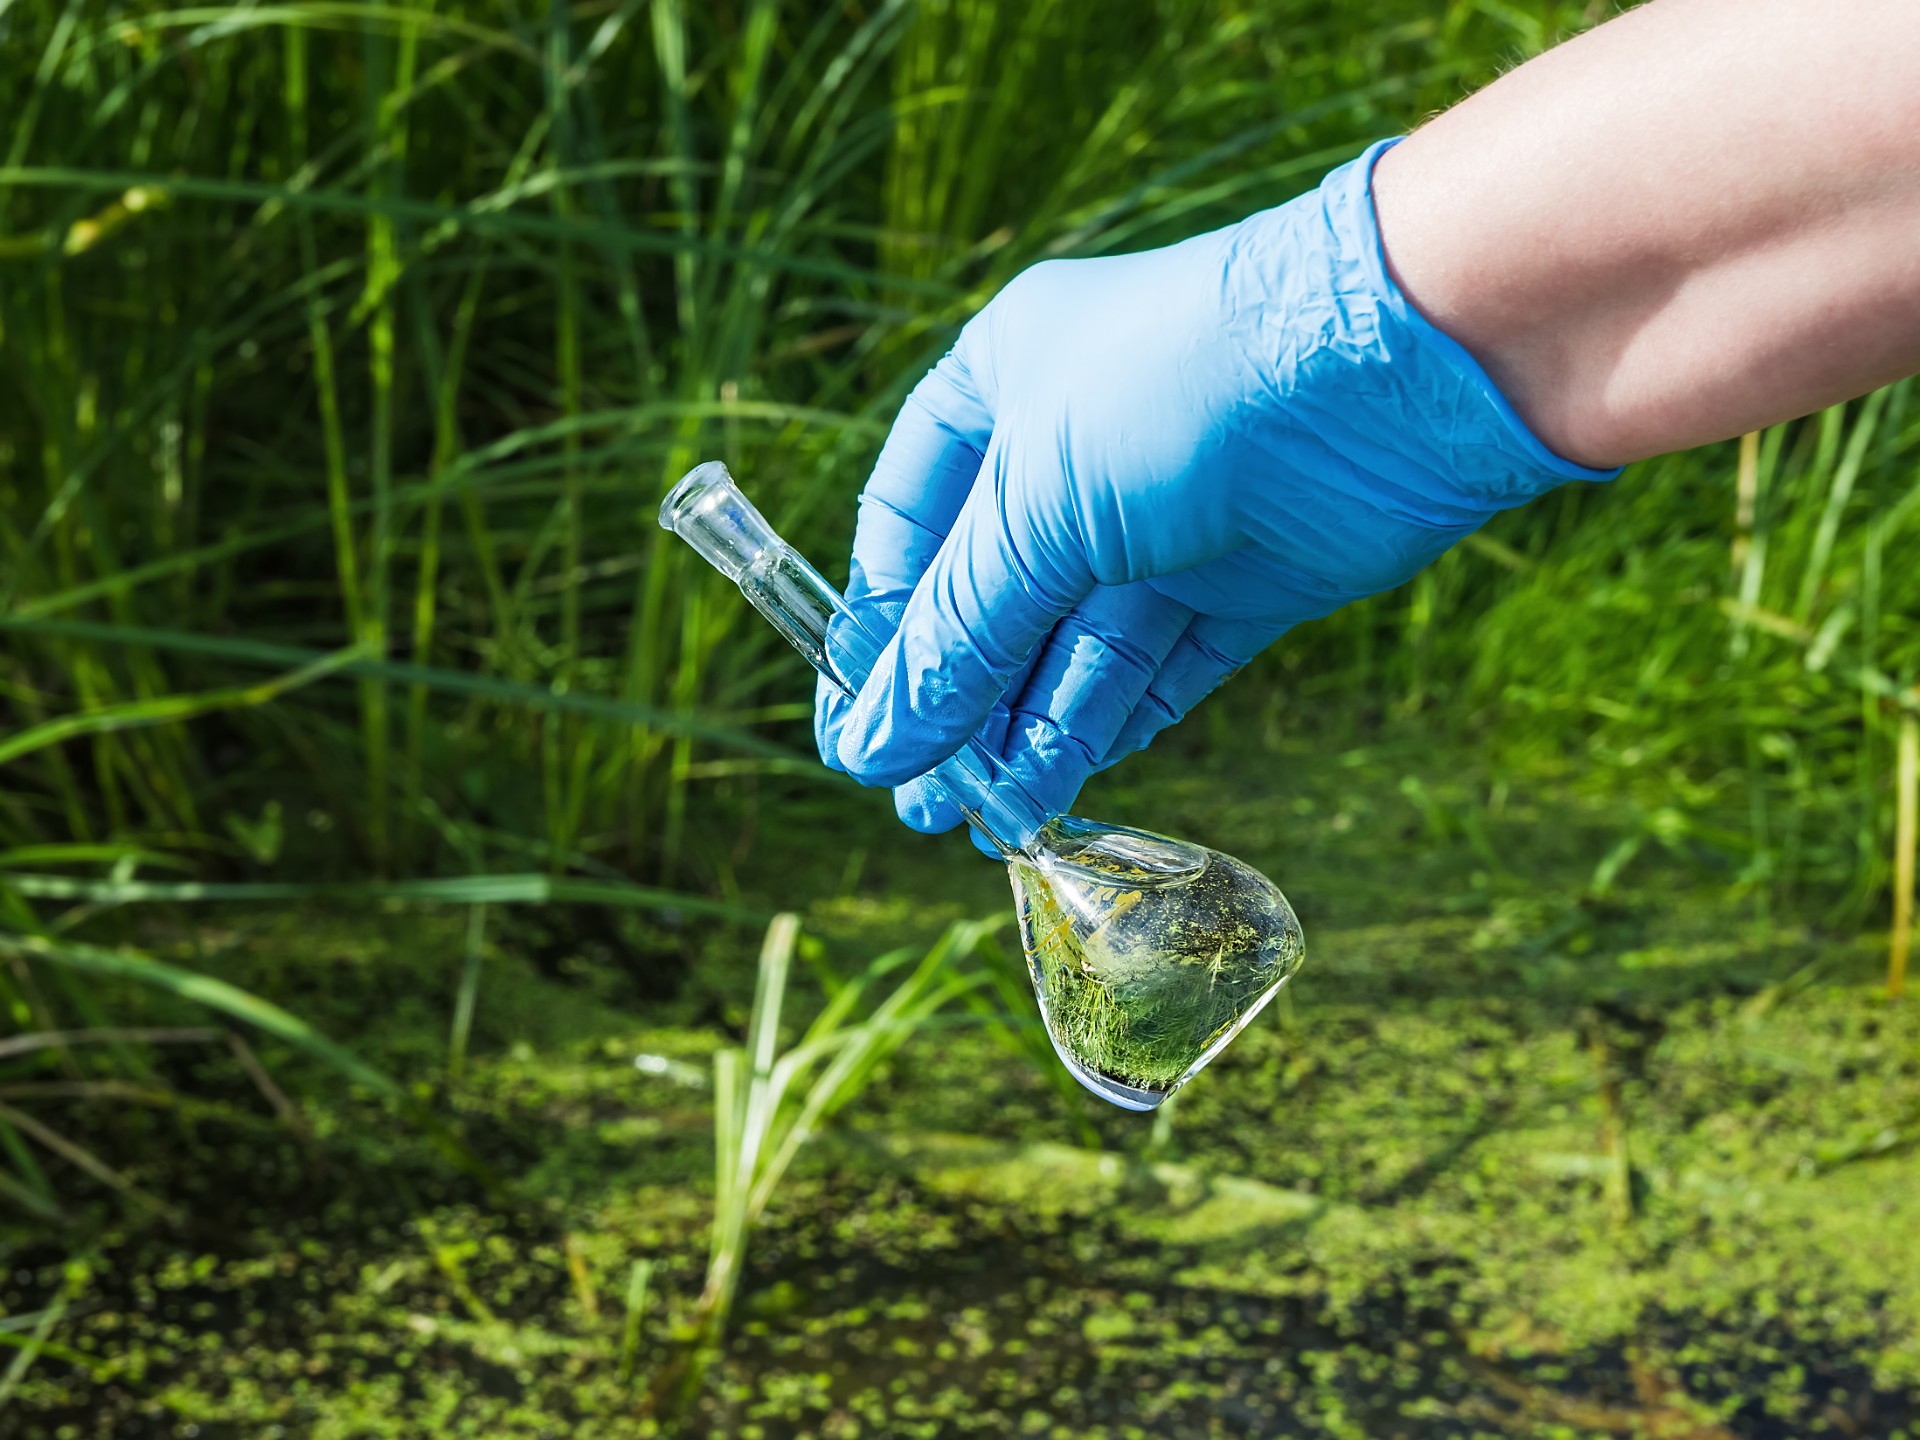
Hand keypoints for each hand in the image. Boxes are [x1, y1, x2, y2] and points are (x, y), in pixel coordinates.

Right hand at [816, 140, 1611, 842]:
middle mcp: (1074, 453)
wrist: (1391, 371)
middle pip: (991, 600)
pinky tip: (1053, 789)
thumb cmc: (1180, 392)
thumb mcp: (1032, 510)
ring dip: (1023, 735)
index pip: (909, 524)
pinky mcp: (1238, 582)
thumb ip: (956, 636)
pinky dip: (1103, 728)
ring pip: (1069, 649)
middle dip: (955, 702)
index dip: (880, 625)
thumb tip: (870, 747)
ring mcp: (1160, 522)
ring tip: (982, 822)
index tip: (857, 723)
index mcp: (1001, 386)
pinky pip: (1151, 670)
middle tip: (920, 805)